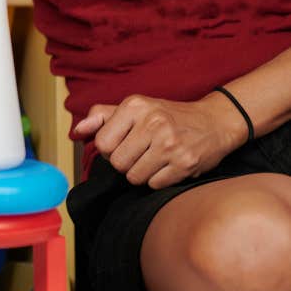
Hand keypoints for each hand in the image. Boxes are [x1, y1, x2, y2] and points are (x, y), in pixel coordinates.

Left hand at [73, 93, 246, 188]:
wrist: (214, 121)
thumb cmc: (167, 115)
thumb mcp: (134, 107)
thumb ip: (102, 116)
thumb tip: (76, 131)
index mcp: (135, 106)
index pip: (102, 142)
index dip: (109, 149)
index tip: (121, 144)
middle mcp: (152, 122)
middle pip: (117, 163)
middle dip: (124, 163)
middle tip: (138, 154)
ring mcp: (170, 144)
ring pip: (134, 177)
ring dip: (140, 173)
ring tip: (152, 159)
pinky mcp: (185, 164)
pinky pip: (154, 185)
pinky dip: (157, 180)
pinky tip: (167, 166)